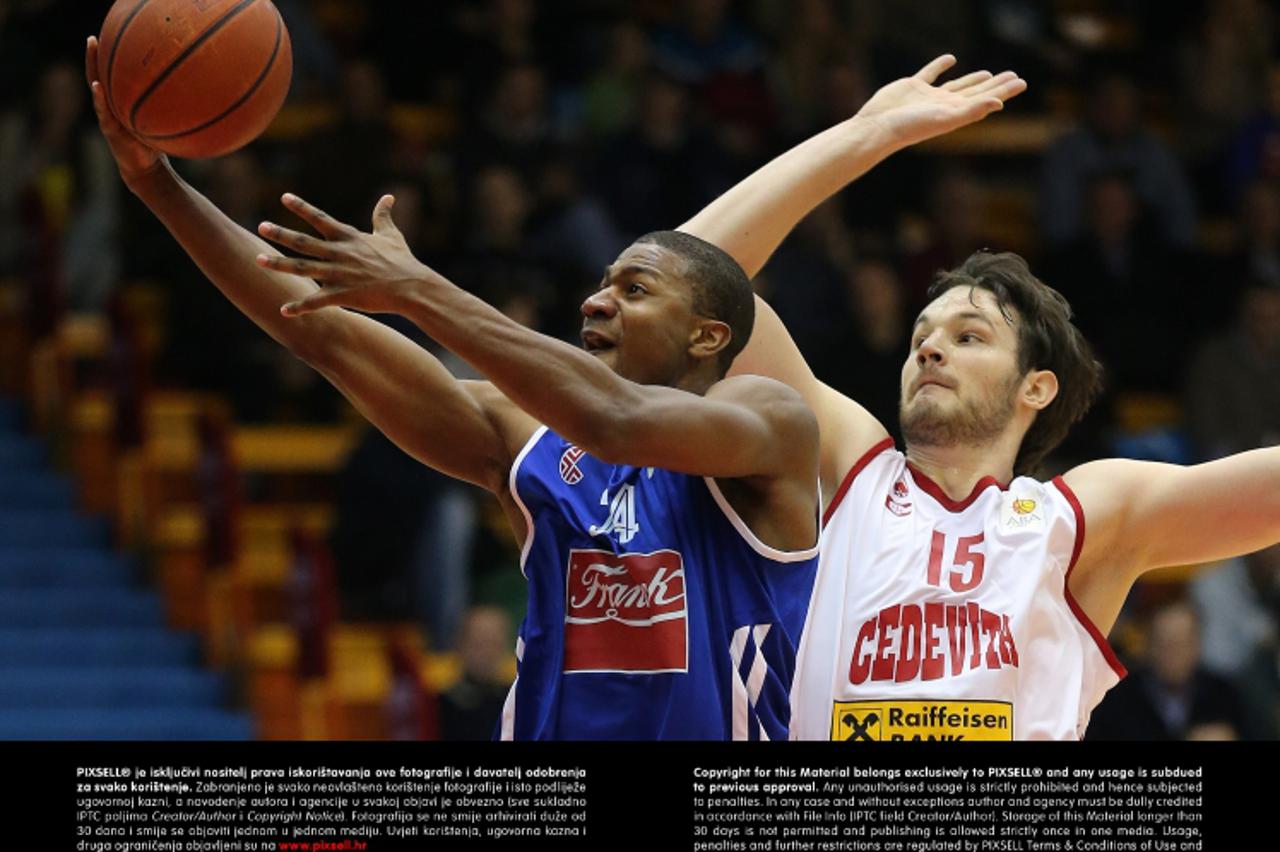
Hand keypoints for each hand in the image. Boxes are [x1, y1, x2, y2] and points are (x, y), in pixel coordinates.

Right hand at [85, 35, 166, 188]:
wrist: (146, 170)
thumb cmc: (156, 145)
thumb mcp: (163, 124)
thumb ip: (170, 110)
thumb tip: (195, 95)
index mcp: (121, 103)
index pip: (114, 78)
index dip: (111, 60)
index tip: (110, 38)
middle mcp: (111, 107)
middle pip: (100, 77)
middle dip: (95, 57)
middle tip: (93, 38)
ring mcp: (107, 117)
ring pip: (96, 89)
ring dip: (92, 69)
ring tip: (91, 52)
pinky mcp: (109, 130)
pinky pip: (103, 112)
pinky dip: (99, 99)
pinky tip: (97, 86)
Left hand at [257, 194, 431, 316]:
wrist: (412, 287)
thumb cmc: (403, 261)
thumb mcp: (391, 235)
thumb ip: (383, 216)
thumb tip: (388, 197)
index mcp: (350, 238)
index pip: (321, 218)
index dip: (302, 207)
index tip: (284, 197)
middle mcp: (340, 253)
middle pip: (304, 242)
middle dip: (280, 234)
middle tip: (261, 226)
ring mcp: (340, 275)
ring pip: (303, 268)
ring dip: (279, 265)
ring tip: (258, 260)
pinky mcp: (343, 295)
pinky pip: (317, 301)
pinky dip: (300, 307)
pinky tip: (284, 310)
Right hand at [855, 55, 1026, 149]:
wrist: (879, 128)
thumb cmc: (911, 127)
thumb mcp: (945, 118)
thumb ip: (972, 110)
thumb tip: (999, 103)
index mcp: (956, 113)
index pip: (987, 98)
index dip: (1005, 90)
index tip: (1021, 82)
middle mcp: (946, 105)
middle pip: (978, 92)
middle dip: (996, 85)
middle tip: (1014, 76)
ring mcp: (929, 96)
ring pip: (958, 85)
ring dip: (974, 80)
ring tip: (989, 73)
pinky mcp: (913, 86)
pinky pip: (931, 73)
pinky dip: (941, 65)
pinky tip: (951, 59)